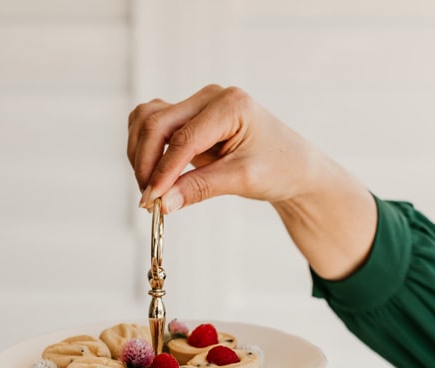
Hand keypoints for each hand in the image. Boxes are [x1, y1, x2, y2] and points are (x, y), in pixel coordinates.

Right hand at [127, 84, 314, 213]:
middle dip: (146, 164)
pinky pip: (152, 126)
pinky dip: (145, 150)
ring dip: (140, 155)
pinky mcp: (188, 119)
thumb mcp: (242, 180)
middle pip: (156, 123)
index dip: (162, 171)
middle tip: (148, 202)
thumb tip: (163, 203)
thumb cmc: (279, 168)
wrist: (294, 166)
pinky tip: (153, 175)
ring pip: (147, 121)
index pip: (182, 138)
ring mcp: (196, 105)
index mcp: (229, 104)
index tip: (152, 202)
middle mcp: (209, 97)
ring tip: (151, 190)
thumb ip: (200, 188)